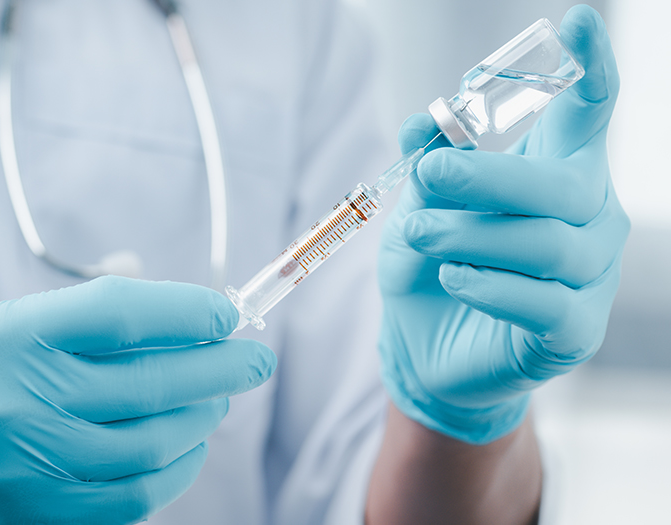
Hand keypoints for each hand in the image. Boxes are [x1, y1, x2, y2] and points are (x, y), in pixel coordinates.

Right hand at [0, 276, 275, 523]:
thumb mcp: (12, 322)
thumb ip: (93, 311)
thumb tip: (189, 312)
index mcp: (11, 336)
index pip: (120, 313)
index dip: (186, 311)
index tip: (225, 314)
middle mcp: (18, 399)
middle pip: (149, 382)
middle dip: (220, 367)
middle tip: (254, 358)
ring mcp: (28, 465)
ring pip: (152, 445)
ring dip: (203, 419)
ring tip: (218, 401)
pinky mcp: (39, 514)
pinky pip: (134, 498)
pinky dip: (176, 470)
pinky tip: (187, 446)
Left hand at [377, 5, 627, 443]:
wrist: (423, 347)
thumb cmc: (430, 265)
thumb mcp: (416, 206)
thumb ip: (426, 162)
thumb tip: (426, 119)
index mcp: (557, 172)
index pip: (589, 115)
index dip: (592, 70)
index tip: (578, 21)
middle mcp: (588, 217)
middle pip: (563, 185)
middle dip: (490, 176)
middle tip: (430, 176)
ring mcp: (589, 277)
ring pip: (547, 243)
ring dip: (471, 234)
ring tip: (419, 233)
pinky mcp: (574, 332)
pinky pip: (543, 302)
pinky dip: (489, 285)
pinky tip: (454, 279)